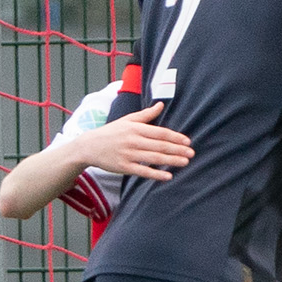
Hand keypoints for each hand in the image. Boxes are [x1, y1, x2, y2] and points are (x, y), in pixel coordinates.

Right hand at [76, 101, 194, 180]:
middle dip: (178, 150)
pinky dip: (156, 174)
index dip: (175, 137)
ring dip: (171, 161)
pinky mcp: (124, 167)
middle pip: (160, 145)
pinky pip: (143, 171)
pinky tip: (168, 176)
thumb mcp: (127, 120)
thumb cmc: (111, 132)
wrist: (89, 146)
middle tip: (192, 153)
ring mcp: (128, 154)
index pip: (160, 132)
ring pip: (154, 158)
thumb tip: (161, 105)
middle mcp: (133, 140)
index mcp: (136, 128)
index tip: (188, 142)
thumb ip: (146, 115)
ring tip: (185, 162)